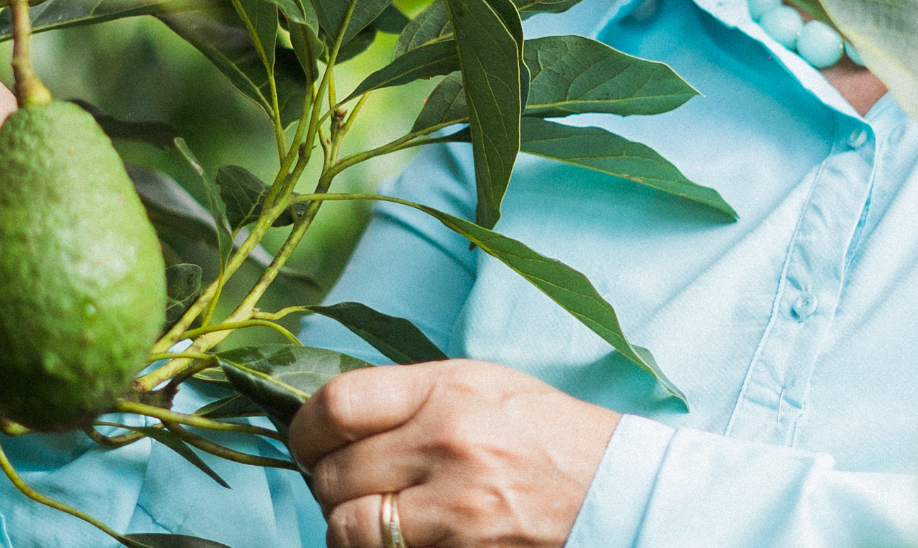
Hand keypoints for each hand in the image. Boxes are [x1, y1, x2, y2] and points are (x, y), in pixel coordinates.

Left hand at [290, 359, 620, 547]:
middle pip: (331, 474)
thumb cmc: (546, 433)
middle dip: (328, 483)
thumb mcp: (481, 385)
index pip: (336, 405)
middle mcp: (446, 443)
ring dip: (348, 525)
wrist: (613, 489)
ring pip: (346, 528)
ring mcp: (454, 507)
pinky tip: (403, 536)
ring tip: (374, 514)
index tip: (309, 441)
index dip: (305, 429)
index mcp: (448, 389)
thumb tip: (335, 416)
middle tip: (348, 482)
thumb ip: (409, 396)